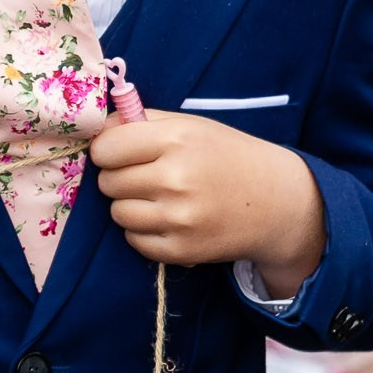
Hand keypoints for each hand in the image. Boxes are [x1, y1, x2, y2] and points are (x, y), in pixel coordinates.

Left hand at [92, 112, 325, 290]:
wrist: (275, 202)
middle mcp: (175, 179)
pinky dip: (144, 231)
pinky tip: (168, 219)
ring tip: (159, 198)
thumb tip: (97, 132)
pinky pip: (134, 240)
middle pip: (108, 182)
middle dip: (120, 178)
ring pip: (118, 213)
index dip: (107, 151)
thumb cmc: (227, 156)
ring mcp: (178, 218)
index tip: (120, 153)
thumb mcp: (191, 126)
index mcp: (176, 140)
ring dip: (130, 205)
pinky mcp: (181, 249)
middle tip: (146, 176)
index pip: (106, 149)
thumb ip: (142, 122)